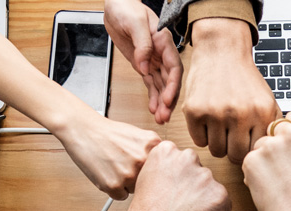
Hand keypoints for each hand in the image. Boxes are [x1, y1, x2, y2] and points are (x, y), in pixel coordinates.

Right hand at [58, 113, 161, 199]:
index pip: (162, 170)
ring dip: (126, 184)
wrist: (84, 130)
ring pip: (136, 190)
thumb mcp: (139, 136)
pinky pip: (121, 196)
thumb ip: (154, 153)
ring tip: (114, 167)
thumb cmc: (109, 133)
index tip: (144, 168)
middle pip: (150, 182)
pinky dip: (113, 189)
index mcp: (153, 146)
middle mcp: (143, 160)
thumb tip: (167, 171)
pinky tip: (107, 173)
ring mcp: (129, 174)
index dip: (152, 170)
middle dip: (139, 177)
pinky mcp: (114, 185)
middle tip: (124, 165)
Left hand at [104, 0, 181, 123]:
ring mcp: (152, 60)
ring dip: (161, 102)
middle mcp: (161, 53)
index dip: (173, 85)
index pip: (174, 67)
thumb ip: (142, 45)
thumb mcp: (135, 23)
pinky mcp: (143, 64)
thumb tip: (144, 66)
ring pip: (161, 85)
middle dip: (168, 99)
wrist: (115, 5)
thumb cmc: (126, 8)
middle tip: (164, 116)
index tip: (168, 99)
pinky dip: (153, 97)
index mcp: (163, 41)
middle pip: (169, 80)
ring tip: (160, 119)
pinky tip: (154, 109)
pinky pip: (150, 84)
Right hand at [112, 141, 232, 210]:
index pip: (182, 159)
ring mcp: (205, 176)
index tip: (172, 189)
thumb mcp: (146, 180)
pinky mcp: (219, 195)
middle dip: (193, 187)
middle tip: (179, 205)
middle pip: (198, 170)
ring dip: (204, 200)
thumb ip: (165, 169)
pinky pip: (223, 203)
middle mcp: (187, 158)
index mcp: (166, 151)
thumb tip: (180, 173)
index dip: (178, 178)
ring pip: (211, 187)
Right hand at [183, 18, 280, 163]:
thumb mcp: (267, 100)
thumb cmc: (244, 79)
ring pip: (216, 151)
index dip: (250, 149)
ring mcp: (215, 113)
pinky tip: (208, 120)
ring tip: (220, 127)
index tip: (246, 143)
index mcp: (262, 112)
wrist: (222, 51)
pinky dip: (203, 135)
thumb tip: (272, 153)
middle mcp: (240, 114)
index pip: (256, 151)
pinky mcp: (194, 111)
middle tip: (232, 138)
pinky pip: (199, 141)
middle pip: (235, 156)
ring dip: (218, 143)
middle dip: (233, 150)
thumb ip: (272, 126)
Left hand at [242, 112, 290, 210]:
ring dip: (262, 161)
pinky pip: (248, 161)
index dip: (288, 135)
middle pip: (272, 130)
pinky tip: (269, 187)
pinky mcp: (252, 159)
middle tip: (286, 170)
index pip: (290, 118)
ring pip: (258, 146)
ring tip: (279, 181)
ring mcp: (270, 145)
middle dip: (274, 147)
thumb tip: (280, 131)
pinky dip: (253, 174)